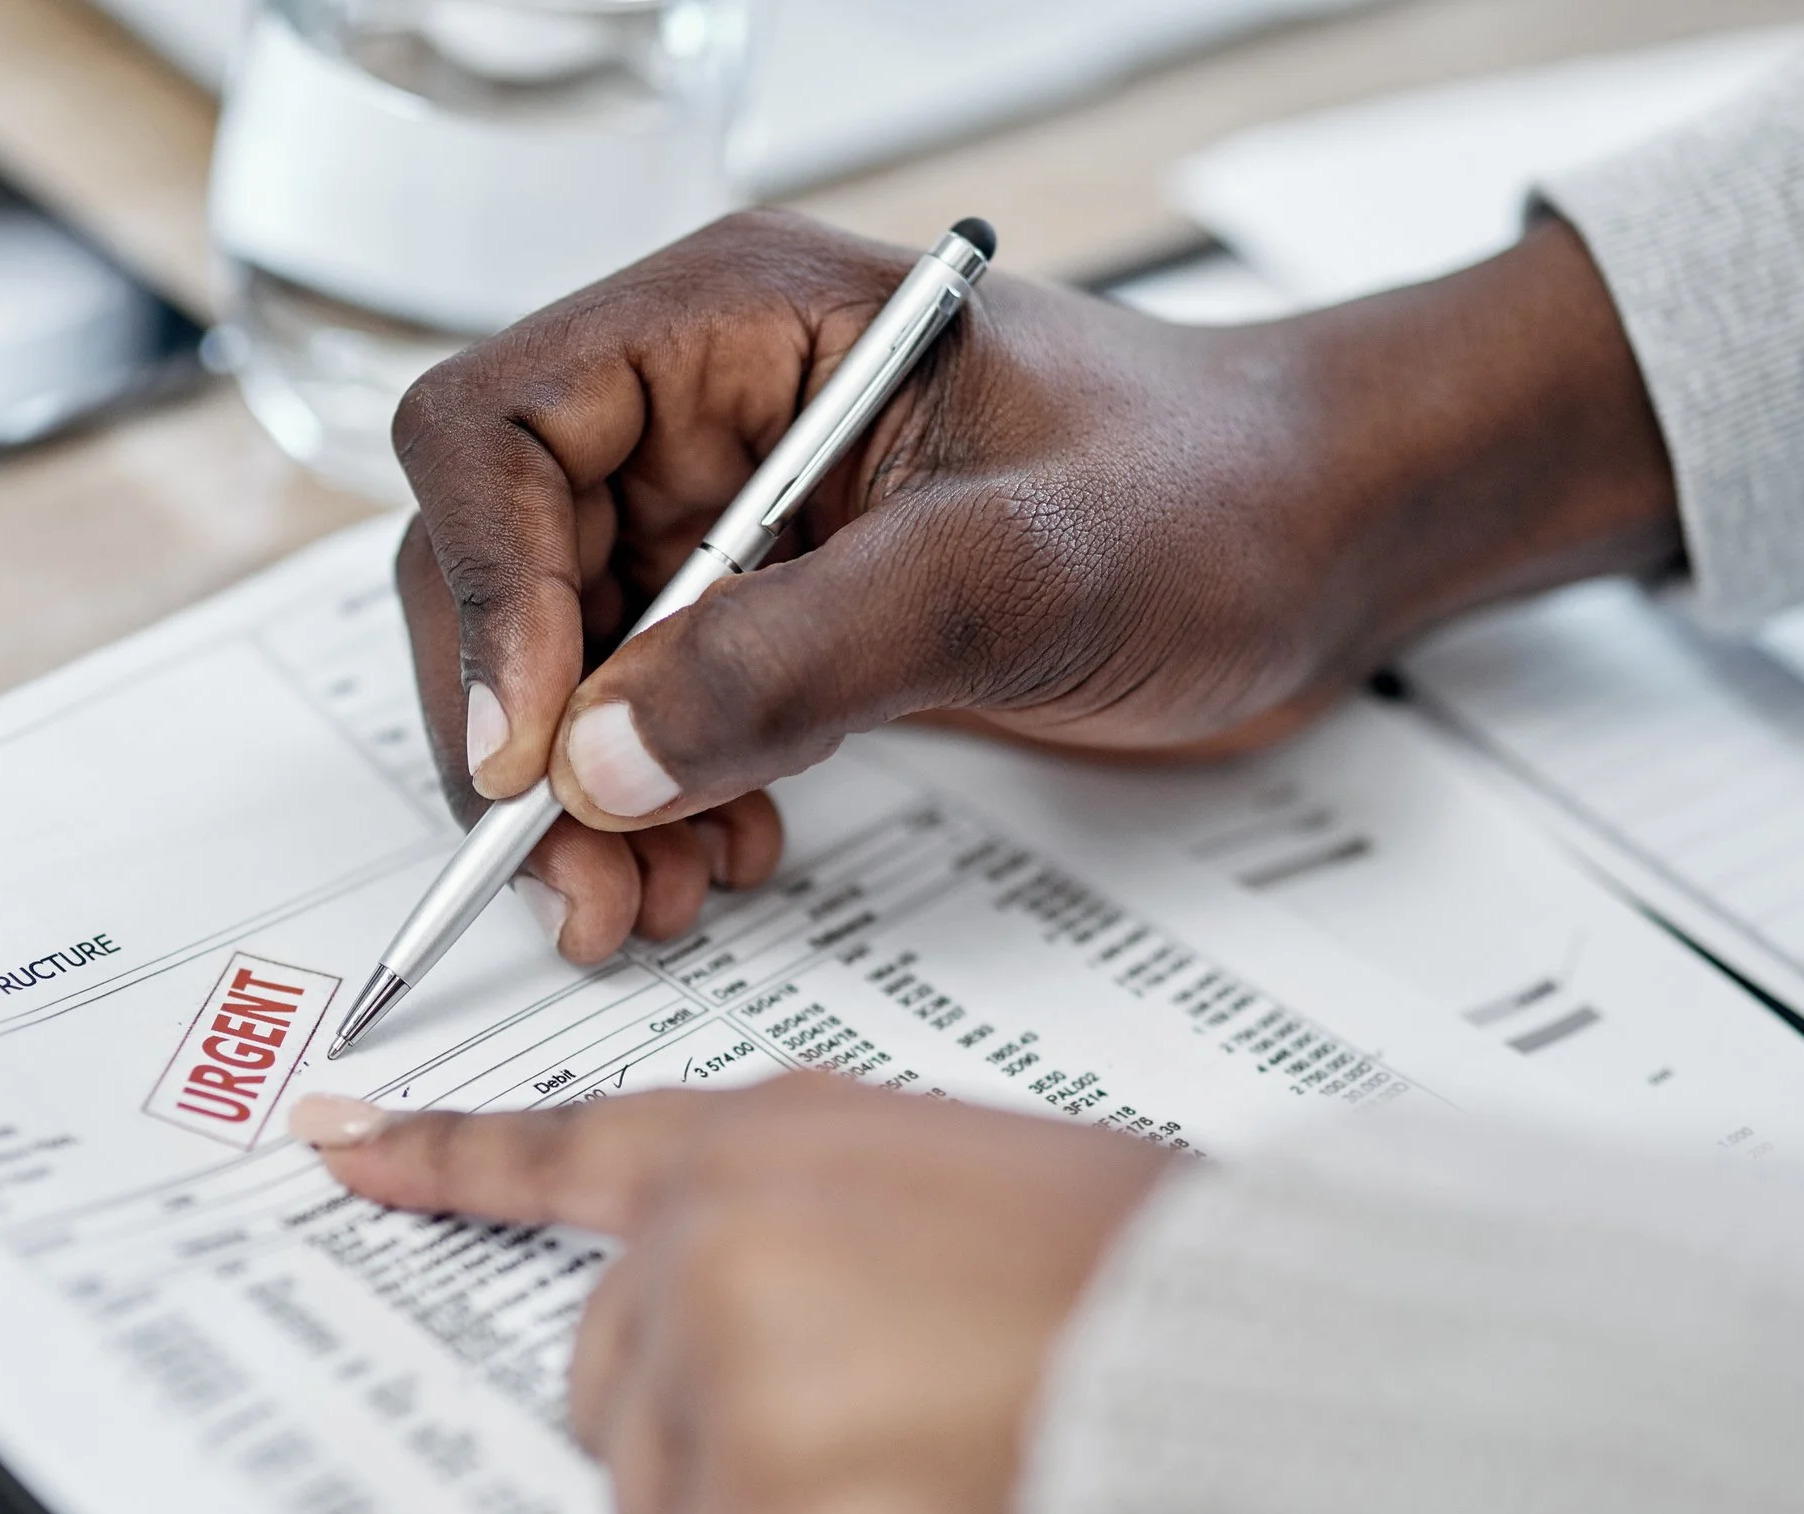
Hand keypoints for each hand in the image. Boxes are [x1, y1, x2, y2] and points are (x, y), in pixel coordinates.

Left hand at [293, 1078, 1179, 1513]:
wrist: (1247, 1345)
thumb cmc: (1129, 1270)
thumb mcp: (945, 1186)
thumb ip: (807, 1225)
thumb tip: (734, 1328)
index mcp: (770, 1135)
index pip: (565, 1146)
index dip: (442, 1157)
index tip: (337, 1139)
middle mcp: (716, 1221)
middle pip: (609, 1389)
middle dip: (718, 1448)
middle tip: (877, 1429)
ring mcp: (718, 1340)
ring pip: (670, 1510)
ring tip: (929, 1466)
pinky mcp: (747, 1470)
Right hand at [395, 208, 1674, 959]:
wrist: (1318, 544)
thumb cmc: (1213, 491)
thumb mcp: (1022, 567)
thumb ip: (806, 652)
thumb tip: (599, 759)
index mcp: (737, 323)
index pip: (500, 431)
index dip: (485, 593)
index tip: (532, 752)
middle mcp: (705, 412)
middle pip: (498, 564)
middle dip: (519, 734)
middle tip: (574, 876)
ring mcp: (729, 518)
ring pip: (560, 664)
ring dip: (578, 798)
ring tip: (648, 899)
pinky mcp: (768, 613)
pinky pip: (644, 716)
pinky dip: (651, 806)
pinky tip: (719, 858)